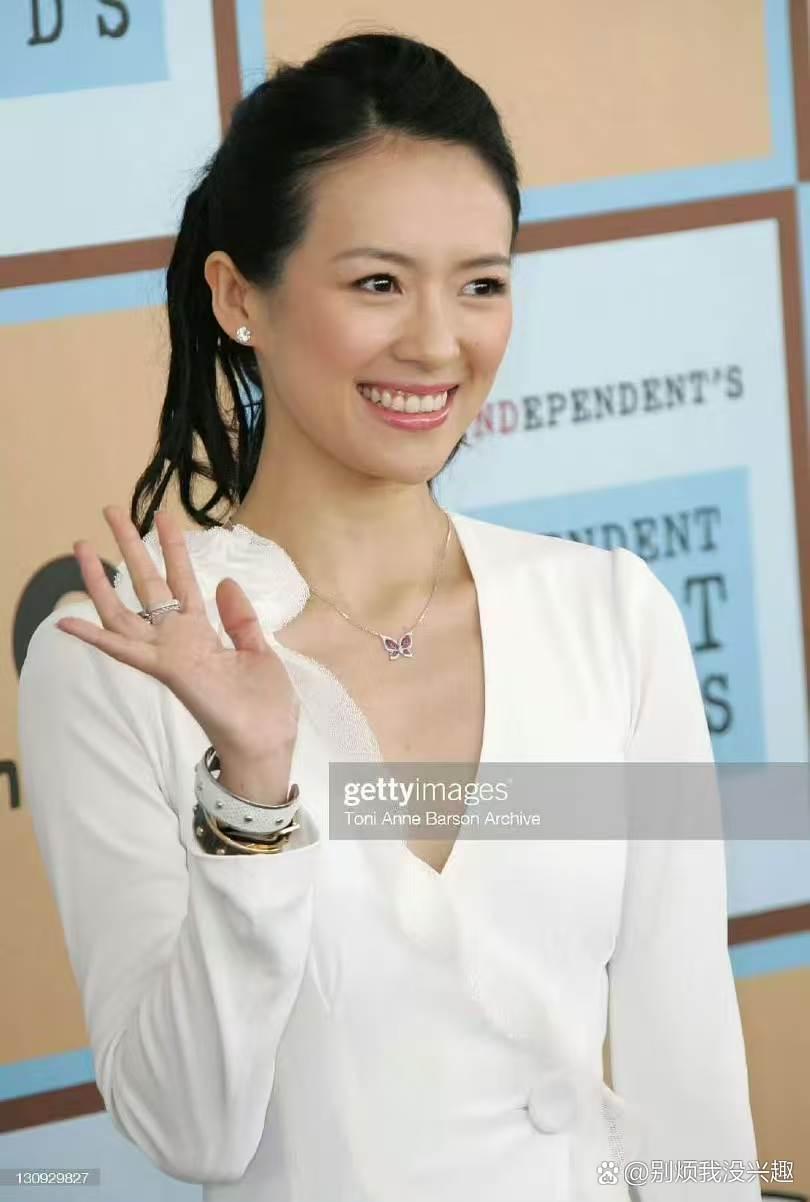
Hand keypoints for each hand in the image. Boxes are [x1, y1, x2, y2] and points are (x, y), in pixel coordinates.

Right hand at [55, 505, 300, 769]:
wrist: (268, 740)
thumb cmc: (265, 705)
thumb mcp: (259, 650)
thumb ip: (239, 618)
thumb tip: (225, 580)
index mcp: (203, 634)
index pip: (182, 581)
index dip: (172, 548)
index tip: (163, 517)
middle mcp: (179, 640)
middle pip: (148, 584)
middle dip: (130, 547)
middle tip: (111, 510)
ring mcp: (168, 655)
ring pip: (125, 610)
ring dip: (100, 579)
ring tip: (80, 544)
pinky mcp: (167, 670)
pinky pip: (125, 651)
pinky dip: (95, 639)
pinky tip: (67, 621)